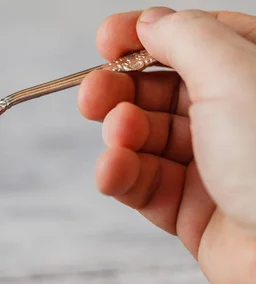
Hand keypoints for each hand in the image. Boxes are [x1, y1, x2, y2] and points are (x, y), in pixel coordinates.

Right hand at [78, 8, 255, 283]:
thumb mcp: (234, 74)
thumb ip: (184, 38)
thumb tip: (149, 23)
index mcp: (253, 74)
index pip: (192, 41)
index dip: (144, 37)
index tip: (105, 40)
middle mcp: (234, 119)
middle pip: (160, 92)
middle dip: (120, 90)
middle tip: (92, 95)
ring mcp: (212, 167)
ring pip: (146, 141)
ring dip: (121, 136)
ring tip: (117, 136)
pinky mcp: (192, 212)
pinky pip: (143, 186)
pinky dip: (120, 176)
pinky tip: (111, 170)